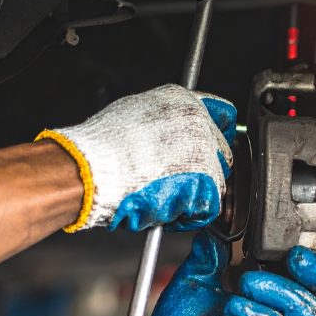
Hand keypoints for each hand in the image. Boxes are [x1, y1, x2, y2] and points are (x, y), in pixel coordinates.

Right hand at [37, 84, 235, 232]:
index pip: (221, 116)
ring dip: (194, 194)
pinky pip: (208, 206)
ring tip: (163, 195)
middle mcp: (199, 122)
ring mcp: (205, 151)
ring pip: (216, 182)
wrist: (93, 170)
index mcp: (183, 101)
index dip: (213, 137)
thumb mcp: (133, 113)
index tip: (209, 150)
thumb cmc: (101, 147)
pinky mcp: (206, 181)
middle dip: (203, 171)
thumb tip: (167, 133)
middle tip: (176, 182)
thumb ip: (162, 121)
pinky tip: (165, 208)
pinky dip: (189, 214)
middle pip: (221, 152)